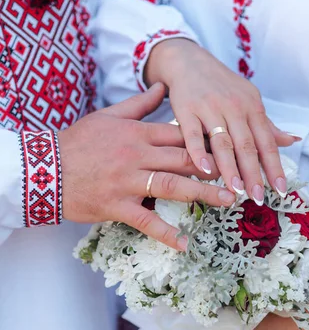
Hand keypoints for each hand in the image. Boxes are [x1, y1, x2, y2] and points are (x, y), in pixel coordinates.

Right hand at [59, 83, 234, 249]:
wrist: (44, 168)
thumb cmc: (78, 142)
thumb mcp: (109, 115)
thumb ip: (140, 103)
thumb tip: (163, 84)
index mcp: (137, 133)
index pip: (180, 135)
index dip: (209, 139)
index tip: (233, 144)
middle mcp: (137, 156)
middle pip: (183, 160)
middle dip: (216, 167)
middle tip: (243, 175)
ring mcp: (127, 182)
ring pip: (172, 186)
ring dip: (202, 194)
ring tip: (228, 201)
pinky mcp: (117, 206)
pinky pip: (146, 221)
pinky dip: (166, 234)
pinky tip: (185, 245)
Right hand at [145, 39, 298, 202]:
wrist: (188, 61)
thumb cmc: (221, 86)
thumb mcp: (248, 100)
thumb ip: (266, 125)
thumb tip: (293, 141)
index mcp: (252, 107)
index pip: (266, 142)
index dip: (274, 167)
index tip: (281, 190)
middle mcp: (234, 107)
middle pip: (246, 146)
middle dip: (253, 174)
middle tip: (257, 197)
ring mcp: (210, 108)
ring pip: (223, 143)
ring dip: (230, 169)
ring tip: (236, 191)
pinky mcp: (186, 109)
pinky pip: (193, 134)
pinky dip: (199, 153)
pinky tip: (204, 170)